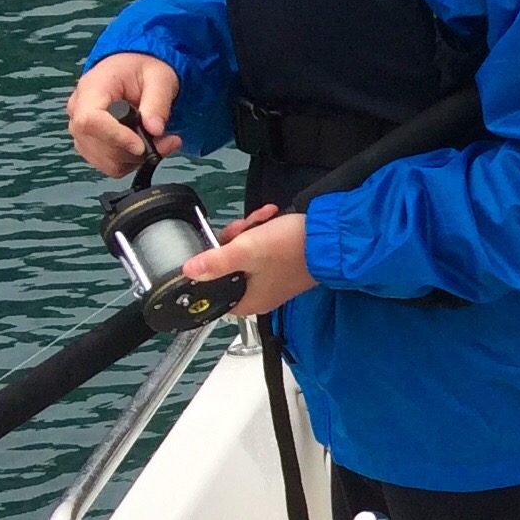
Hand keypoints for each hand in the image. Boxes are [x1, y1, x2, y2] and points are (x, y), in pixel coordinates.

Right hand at [69, 52, 181, 176]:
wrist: (133, 69)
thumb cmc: (143, 69)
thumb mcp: (159, 78)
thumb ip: (157, 102)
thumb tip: (154, 130)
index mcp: (91, 89)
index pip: (89, 121)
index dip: (115, 137)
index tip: (141, 145)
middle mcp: (77, 111)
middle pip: (97, 146)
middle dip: (135, 151)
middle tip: (169, 140)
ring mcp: (81, 130)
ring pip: (105, 160)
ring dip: (137, 158)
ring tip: (162, 141)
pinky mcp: (91, 144)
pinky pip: (109, 164)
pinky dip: (132, 162)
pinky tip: (147, 145)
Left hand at [188, 206, 311, 318]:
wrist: (332, 236)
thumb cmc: (292, 247)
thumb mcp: (247, 250)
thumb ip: (215, 261)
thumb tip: (187, 270)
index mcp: (249, 302)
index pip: (214, 294)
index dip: (209, 270)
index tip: (214, 250)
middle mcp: (261, 295)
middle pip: (229, 270)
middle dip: (232, 243)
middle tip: (242, 230)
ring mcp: (274, 280)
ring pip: (245, 256)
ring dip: (248, 234)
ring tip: (260, 220)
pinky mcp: (284, 265)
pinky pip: (263, 250)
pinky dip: (263, 233)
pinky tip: (270, 218)